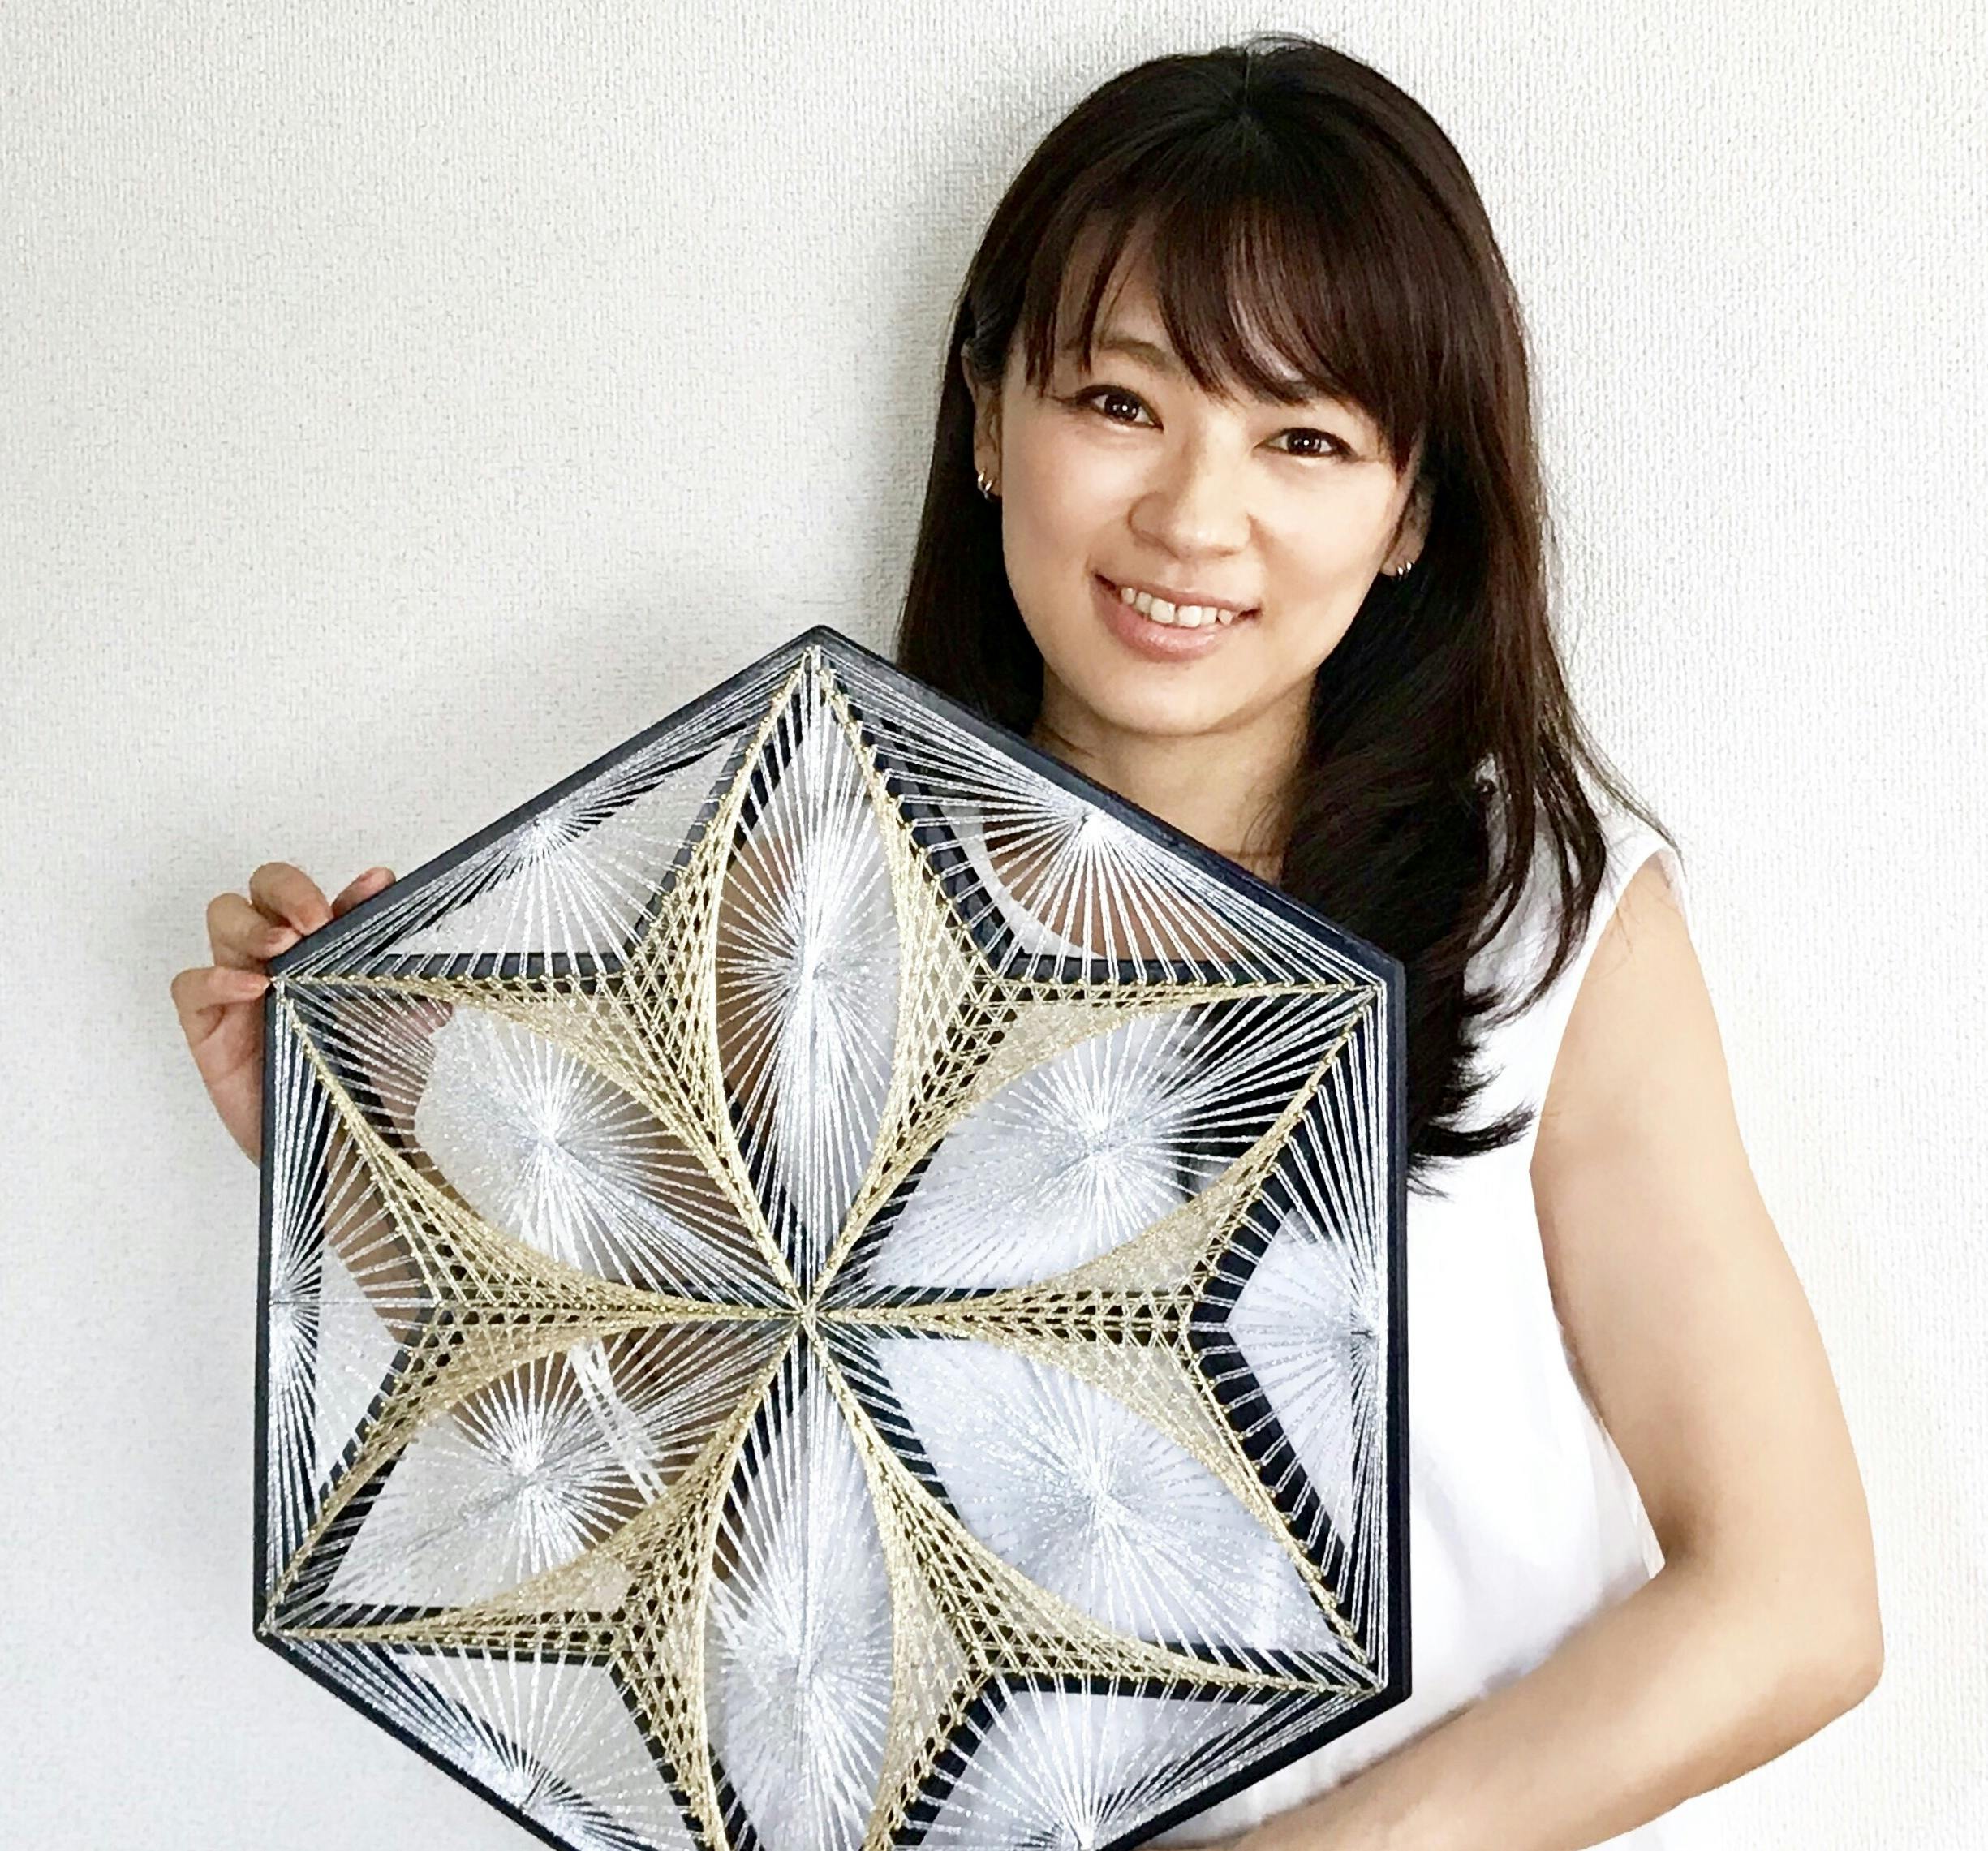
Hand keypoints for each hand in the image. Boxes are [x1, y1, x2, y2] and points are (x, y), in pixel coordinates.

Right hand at [171, 862, 394, 1163]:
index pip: (330, 899)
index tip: (378, 885)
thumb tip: (443, 971)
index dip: (351, 888)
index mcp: (327, 950)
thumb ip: (415, 997)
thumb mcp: (402, 1035)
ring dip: (252, 925)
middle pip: (262, 890)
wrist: (344, 1151)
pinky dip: (213, 979)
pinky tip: (250, 989)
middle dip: (287, 891)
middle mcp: (282, 959)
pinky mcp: (210, 1028)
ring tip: (283, 948)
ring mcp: (242, 989)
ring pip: (222, 920)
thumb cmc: (366, 1084)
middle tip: (315, 920)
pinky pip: (190, 987)